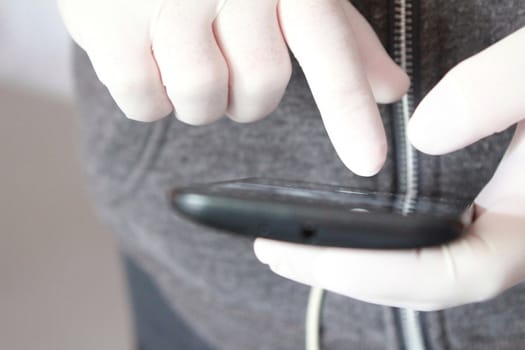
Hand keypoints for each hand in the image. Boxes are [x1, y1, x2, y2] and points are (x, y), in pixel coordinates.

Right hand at [58, 0, 408, 175]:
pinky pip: (146, 100)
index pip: (328, 48)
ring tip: (183, 57)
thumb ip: (340, 37)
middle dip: (246, 98)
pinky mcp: (110, 25)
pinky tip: (146, 57)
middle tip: (227, 66)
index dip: (349, 111)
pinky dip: (150, 97)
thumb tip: (391, 90)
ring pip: (202, 99)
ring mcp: (166, 1)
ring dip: (200, 99)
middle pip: (258, 88)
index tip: (368, 163)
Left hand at [254, 27, 524, 310]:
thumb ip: (500, 95)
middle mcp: (515, 242)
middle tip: (274, 251)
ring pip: (424, 273)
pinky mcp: (493, 220)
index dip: (372, 270)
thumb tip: (427, 133)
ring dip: (358, 266)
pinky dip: (383, 249)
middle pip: (421, 283)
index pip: (447, 273)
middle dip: (343, 273)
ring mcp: (503, 235)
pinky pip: (430, 250)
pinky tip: (351, 233)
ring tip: (295, 249)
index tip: (303, 252)